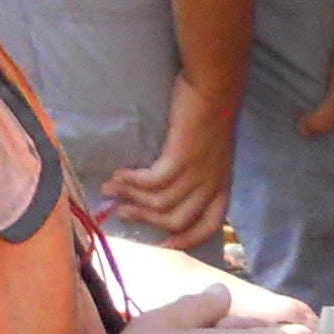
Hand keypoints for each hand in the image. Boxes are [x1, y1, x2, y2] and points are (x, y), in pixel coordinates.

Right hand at [103, 77, 238, 250]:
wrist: (214, 88)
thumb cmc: (208, 117)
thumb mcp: (209, 155)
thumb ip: (196, 175)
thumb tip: (164, 192)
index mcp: (221, 186)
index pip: (208, 226)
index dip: (186, 240)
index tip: (163, 245)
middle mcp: (211, 185)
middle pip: (177, 221)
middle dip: (146, 220)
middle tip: (121, 212)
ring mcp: (198, 173)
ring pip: (160, 204)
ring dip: (131, 199)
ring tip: (111, 189)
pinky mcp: (181, 158)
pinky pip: (151, 182)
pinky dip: (131, 181)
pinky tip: (118, 174)